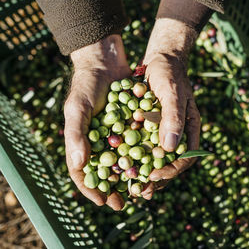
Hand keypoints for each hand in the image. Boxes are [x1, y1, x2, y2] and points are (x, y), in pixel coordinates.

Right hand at [64, 34, 130, 209]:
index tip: (103, 202)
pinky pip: (137, 147)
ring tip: (142, 190)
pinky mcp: (130, 128)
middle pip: (104, 173)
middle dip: (114, 190)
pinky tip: (153, 167)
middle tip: (125, 202)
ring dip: (131, 178)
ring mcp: (115, 137)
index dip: (91, 189)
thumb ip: (76, 135)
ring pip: (122, 164)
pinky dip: (144, 158)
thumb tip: (80, 165)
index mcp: (81, 143)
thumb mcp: (78, 108)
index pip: (82, 173)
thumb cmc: (87, 86)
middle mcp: (98, 143)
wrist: (107, 64)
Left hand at [138, 18, 200, 198]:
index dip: (173, 169)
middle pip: (171, 163)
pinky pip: (145, 148)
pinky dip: (136, 159)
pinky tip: (122, 167)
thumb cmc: (168, 73)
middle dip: (157, 178)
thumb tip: (170, 149)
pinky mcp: (151, 128)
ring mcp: (164, 131)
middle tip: (142, 190)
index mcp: (190, 128)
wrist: (158, 59)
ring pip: (157, 159)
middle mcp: (178, 132)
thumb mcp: (172, 93)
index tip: (155, 175)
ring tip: (132, 188)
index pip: (187, 156)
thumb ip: (173, 118)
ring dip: (146, 173)